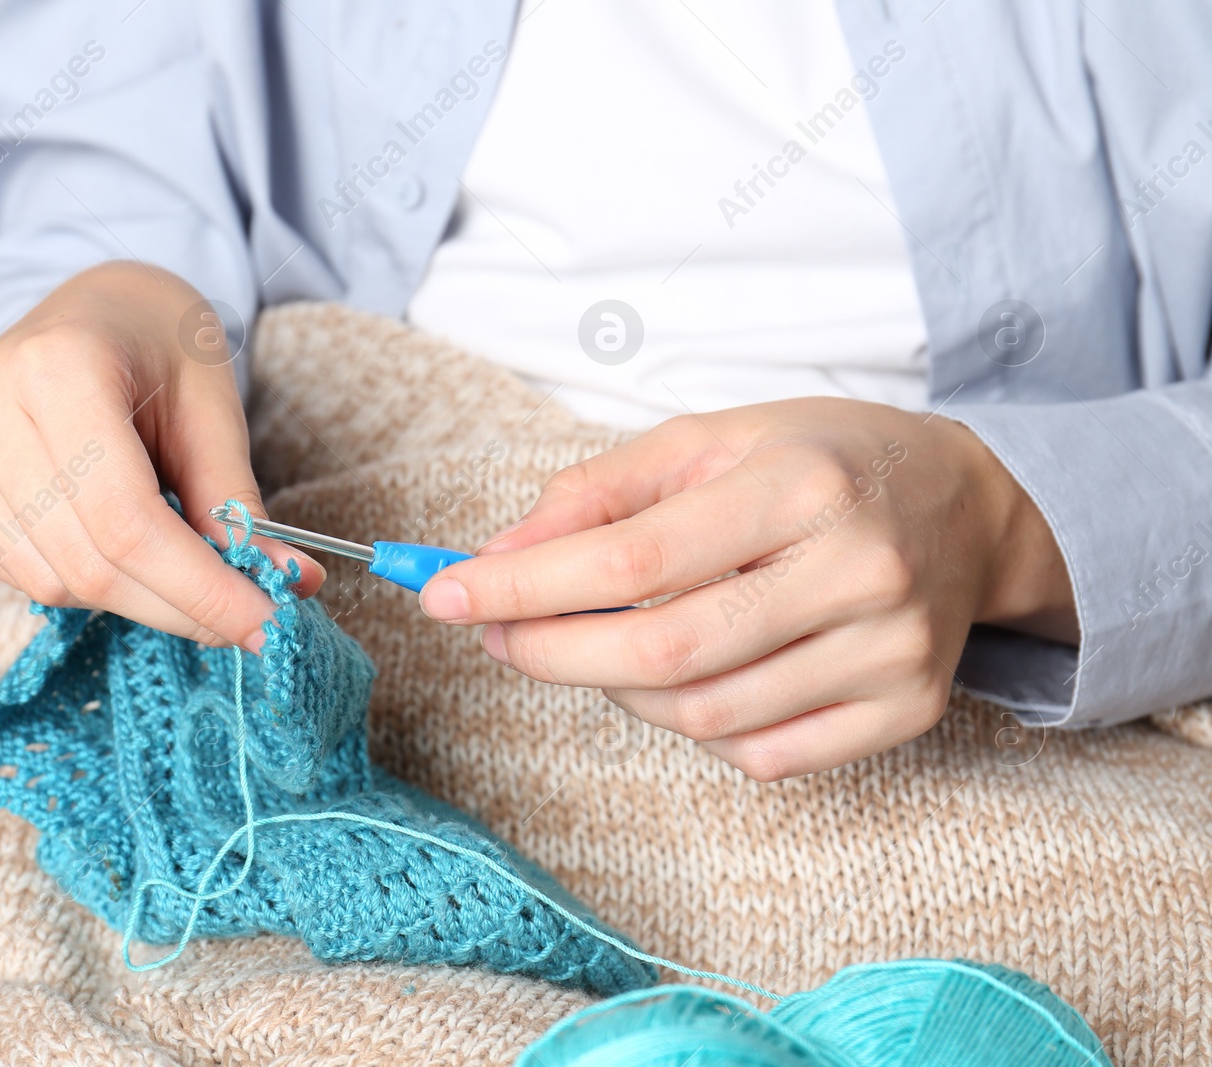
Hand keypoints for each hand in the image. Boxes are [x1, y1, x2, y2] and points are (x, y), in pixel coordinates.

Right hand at [0, 261, 322, 650]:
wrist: (90, 307)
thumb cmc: (156, 344)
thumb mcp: (212, 407)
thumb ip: (238, 504)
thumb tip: (290, 586)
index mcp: (57, 367)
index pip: (128, 523)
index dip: (199, 591)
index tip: (266, 626)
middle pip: (86, 562)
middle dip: (176, 606)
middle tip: (244, 618)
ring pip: (48, 580)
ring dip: (129, 597)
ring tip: (176, 562)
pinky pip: (10, 569)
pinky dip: (77, 579)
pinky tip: (113, 545)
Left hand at [417, 398, 1075, 779]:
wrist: (969, 507)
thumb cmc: (820, 462)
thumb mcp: (710, 440)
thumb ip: (598, 492)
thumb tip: (497, 553)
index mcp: (803, 486)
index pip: (634, 558)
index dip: (526, 586)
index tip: (445, 595)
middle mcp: (858, 572)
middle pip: (663, 654)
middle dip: (551, 653)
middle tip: (495, 635)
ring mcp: (890, 653)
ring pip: (704, 717)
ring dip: (618, 691)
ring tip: (596, 644)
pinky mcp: (906, 711)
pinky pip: (762, 757)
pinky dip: (696, 727)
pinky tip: (686, 677)